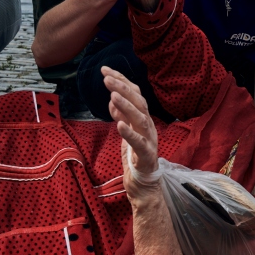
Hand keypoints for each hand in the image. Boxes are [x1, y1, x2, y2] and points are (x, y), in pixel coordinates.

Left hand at [103, 66, 159, 195]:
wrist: (144, 184)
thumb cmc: (135, 157)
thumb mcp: (126, 132)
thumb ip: (121, 115)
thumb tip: (113, 100)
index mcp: (143, 118)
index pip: (135, 94)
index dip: (121, 81)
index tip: (105, 70)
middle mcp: (149, 126)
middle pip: (139, 102)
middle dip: (122, 88)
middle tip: (106, 78)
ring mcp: (150, 140)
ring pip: (141, 118)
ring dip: (127, 106)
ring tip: (112, 96)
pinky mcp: (147, 156)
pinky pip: (139, 143)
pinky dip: (129, 133)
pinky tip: (119, 125)